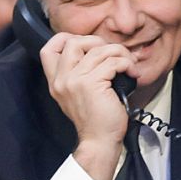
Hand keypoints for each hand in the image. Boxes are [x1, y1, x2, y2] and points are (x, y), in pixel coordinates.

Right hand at [41, 32, 134, 179]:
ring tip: (128, 64)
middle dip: (97, 42)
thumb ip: (78, 75)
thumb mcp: (77, 95)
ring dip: (119, 53)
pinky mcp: (92, 84)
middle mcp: (62, 79)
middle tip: (112, 53)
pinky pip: (112, 62)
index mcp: (56, 81)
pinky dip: (126, 63)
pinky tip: (132, 72)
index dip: (66, 38)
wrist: (99, 141)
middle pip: (74, 41)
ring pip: (98, 50)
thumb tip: (97, 53)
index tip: (88, 44)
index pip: (49, 49)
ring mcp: (75, 81)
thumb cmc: (96, 119)